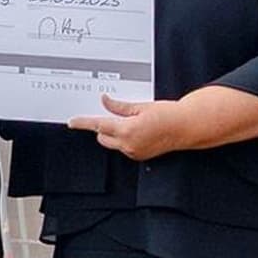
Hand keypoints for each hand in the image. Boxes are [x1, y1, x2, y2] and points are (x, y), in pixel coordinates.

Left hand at [71, 93, 186, 160]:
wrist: (185, 127)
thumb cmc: (168, 115)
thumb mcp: (141, 106)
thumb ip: (119, 106)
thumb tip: (105, 101)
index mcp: (128, 130)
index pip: (98, 125)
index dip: (83, 123)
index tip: (73, 122)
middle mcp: (129, 144)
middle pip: (102, 136)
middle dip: (104, 126)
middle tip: (115, 115)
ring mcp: (134, 152)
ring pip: (113, 143)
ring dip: (115, 133)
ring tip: (134, 122)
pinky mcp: (139, 156)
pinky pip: (123, 147)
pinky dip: (125, 139)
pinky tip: (139, 131)